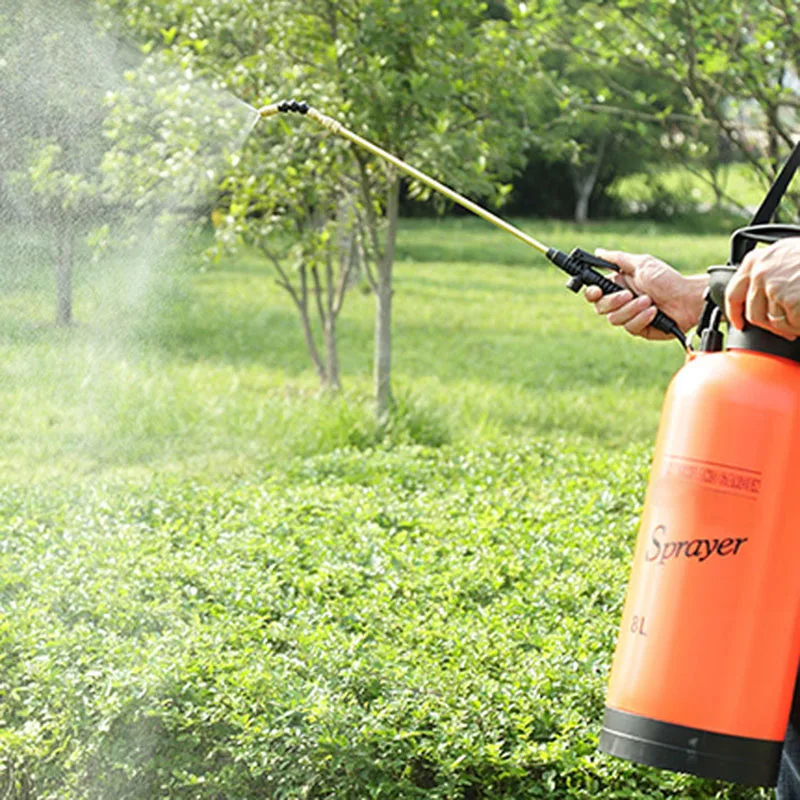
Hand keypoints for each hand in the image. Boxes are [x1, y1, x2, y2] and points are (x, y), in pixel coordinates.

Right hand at [583, 249, 706, 340]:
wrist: (687, 298)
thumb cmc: (667, 279)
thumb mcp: (642, 263)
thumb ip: (617, 259)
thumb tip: (598, 252)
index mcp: (618, 286)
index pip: (594, 293)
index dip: (592, 293)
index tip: (597, 291)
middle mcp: (621, 302)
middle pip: (600, 308)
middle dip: (614, 301)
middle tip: (629, 294)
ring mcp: (629, 316)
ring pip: (614, 319)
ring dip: (632, 309)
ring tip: (649, 301)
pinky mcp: (639, 329)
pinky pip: (630, 327)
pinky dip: (642, 318)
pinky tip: (653, 312)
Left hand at [725, 238, 799, 340]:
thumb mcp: (786, 256)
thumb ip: (769, 273)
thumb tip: (760, 299)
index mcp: (756, 261)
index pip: (734, 293)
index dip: (735, 312)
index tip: (738, 323)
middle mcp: (760, 273)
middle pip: (754, 314)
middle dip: (769, 325)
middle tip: (787, 329)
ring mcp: (773, 287)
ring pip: (773, 322)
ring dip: (789, 325)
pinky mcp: (789, 299)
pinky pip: (790, 325)